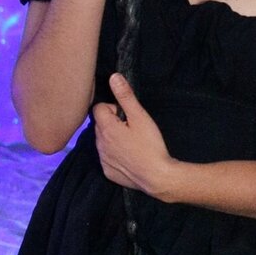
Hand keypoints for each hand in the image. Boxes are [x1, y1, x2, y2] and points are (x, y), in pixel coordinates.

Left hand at [92, 73, 176, 198]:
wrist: (157, 177)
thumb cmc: (150, 145)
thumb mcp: (140, 117)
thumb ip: (125, 96)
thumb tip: (113, 77)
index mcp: (106, 128)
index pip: (98, 108)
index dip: (113, 108)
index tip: (127, 115)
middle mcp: (99, 144)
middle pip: (100, 124)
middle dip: (113, 122)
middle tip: (132, 128)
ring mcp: (103, 159)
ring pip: (102, 141)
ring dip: (113, 138)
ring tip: (132, 142)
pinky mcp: (108, 172)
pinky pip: (107, 157)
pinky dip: (115, 154)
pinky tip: (130, 156)